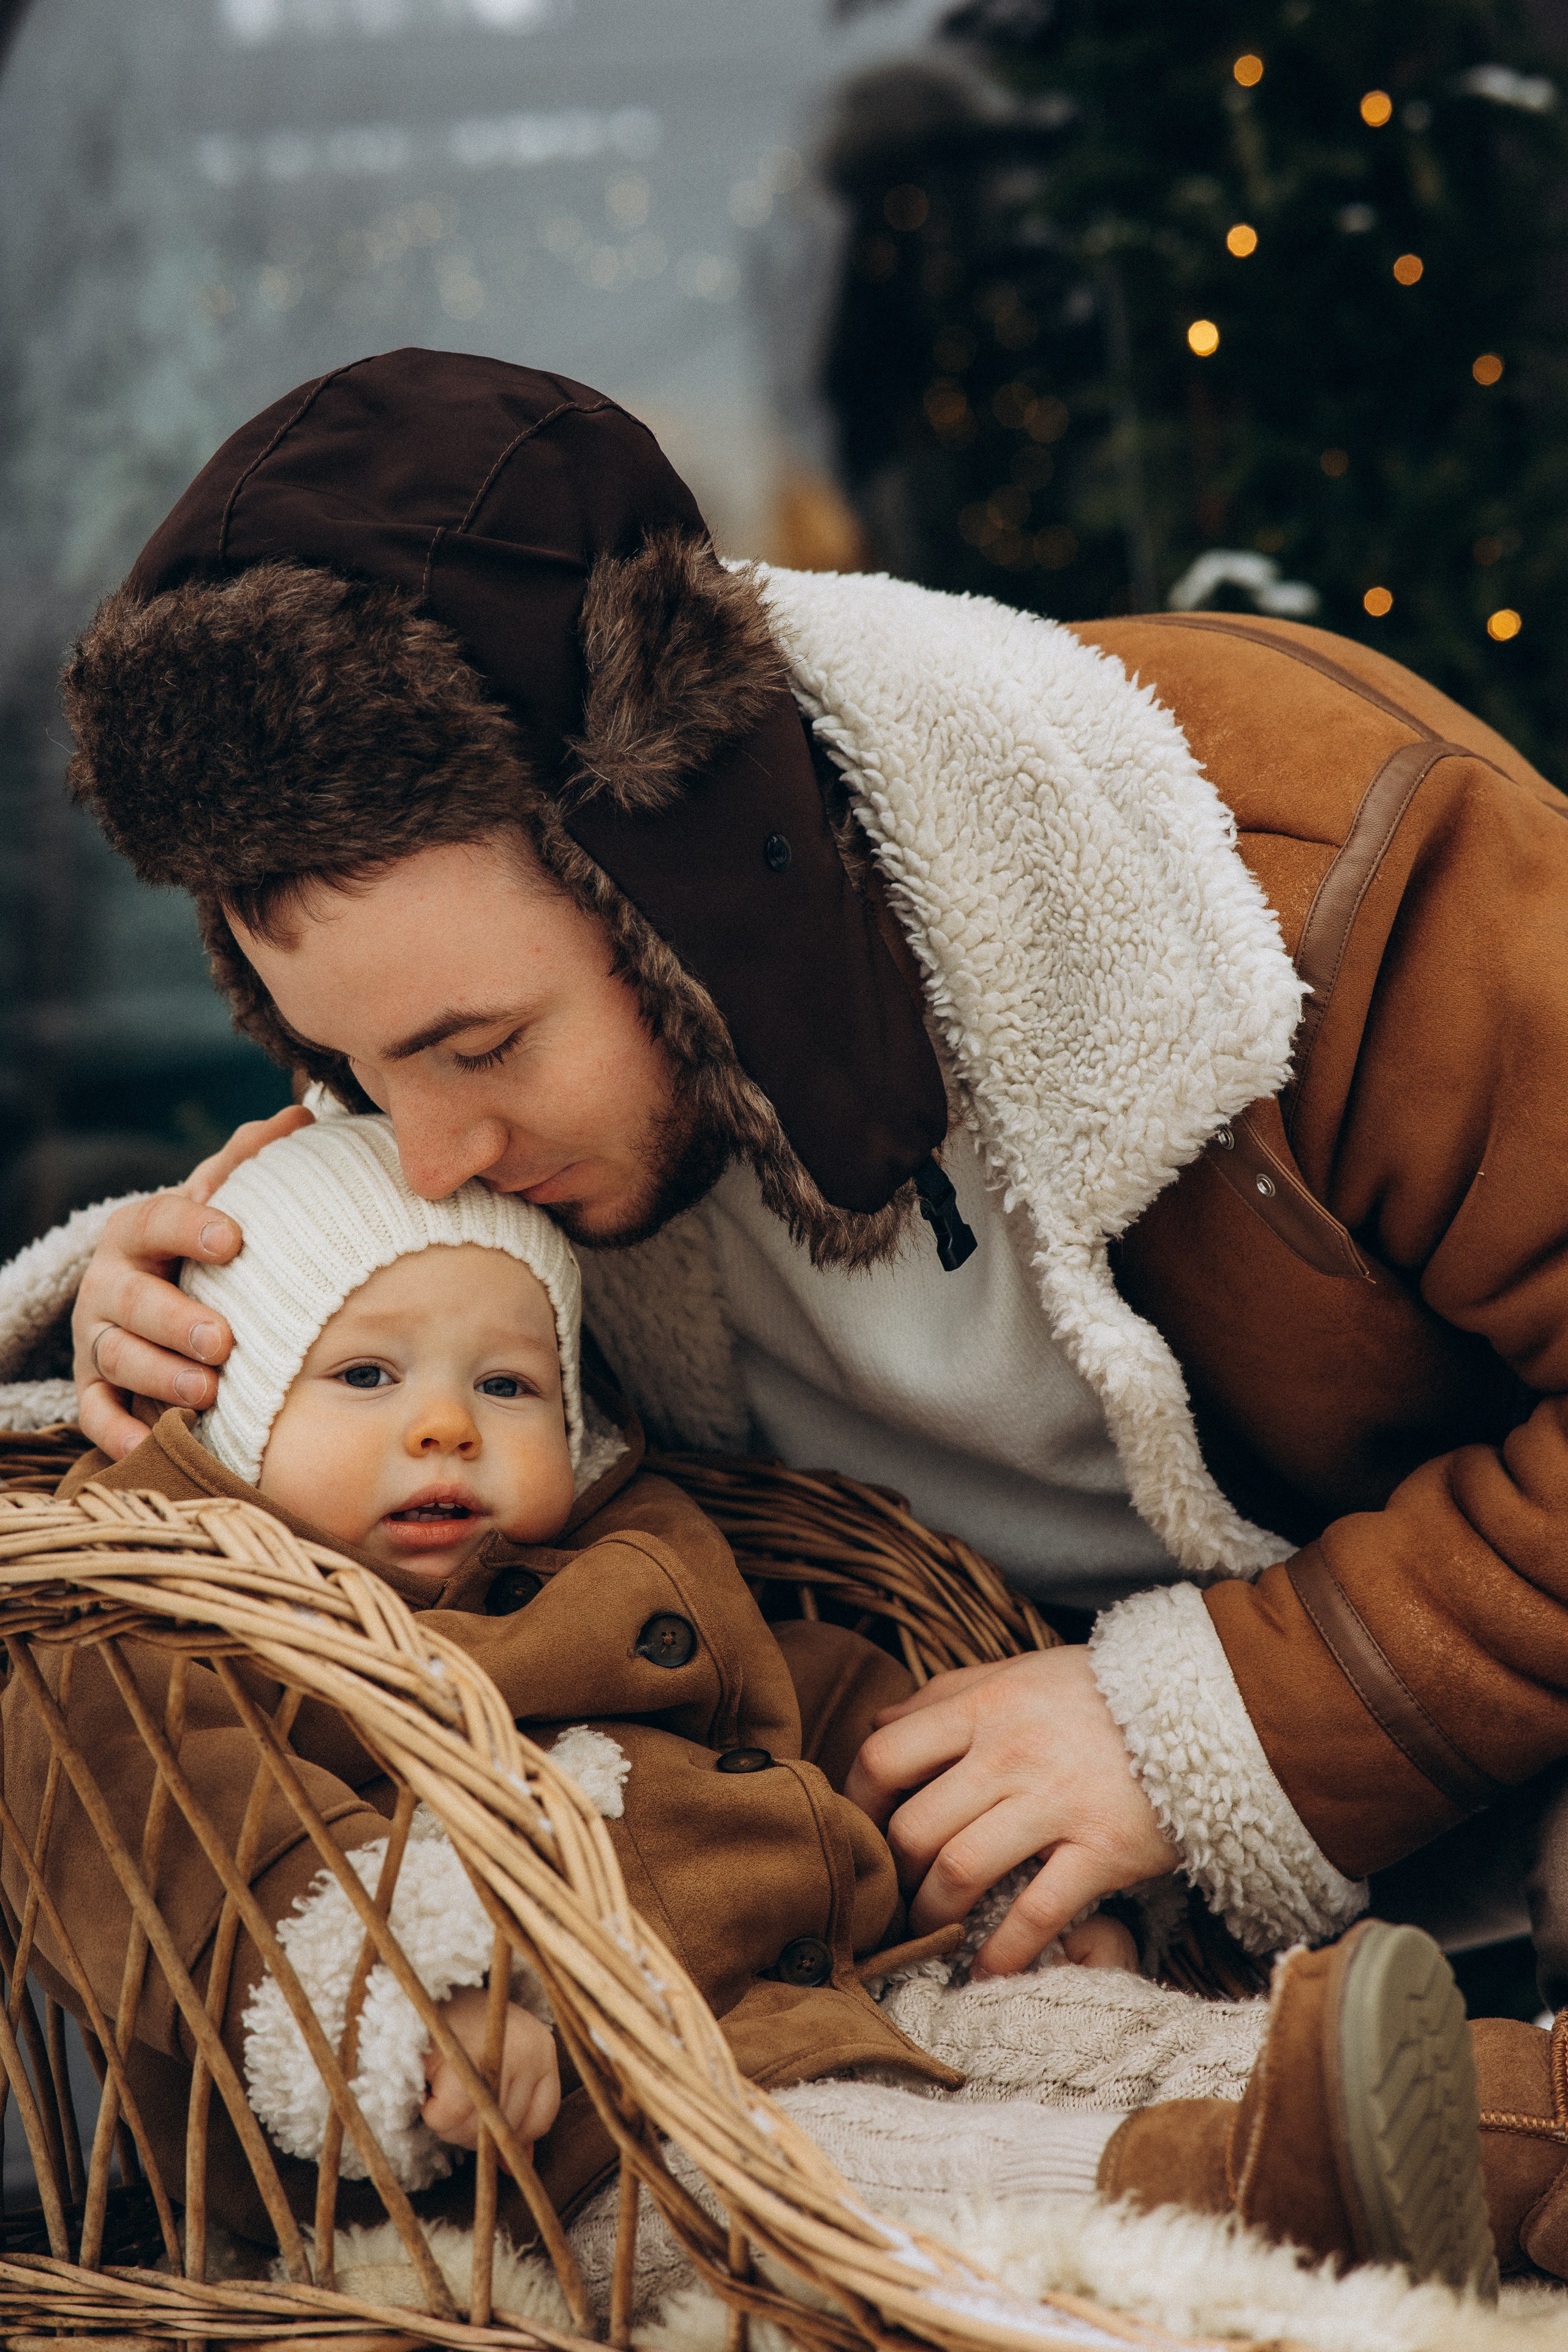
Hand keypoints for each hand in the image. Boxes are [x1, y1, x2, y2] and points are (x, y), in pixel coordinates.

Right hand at [72, 1106, 313, 1457]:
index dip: (190, 1227)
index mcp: (139, 1231)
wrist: (162, 1291)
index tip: (235, 1238)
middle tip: (223, 1340)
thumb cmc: (206, 1248)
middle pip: (130, 1301)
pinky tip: (154, 1446)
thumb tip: (300, 1115)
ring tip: (207, 1390)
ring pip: (116, 1357)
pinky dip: (119, 1433)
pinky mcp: (95, 1388)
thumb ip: (253, 1160)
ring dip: (159, 1376)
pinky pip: (96, 1414)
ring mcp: (98, 1338)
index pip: (156, 1220)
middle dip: (174, 1321)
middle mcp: (109, 1284)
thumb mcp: (224, 1201)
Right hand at [421, 1986, 560, 2153]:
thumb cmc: (460, 2033)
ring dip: (450, 2122)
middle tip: (452, 2094)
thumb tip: (519, 2164)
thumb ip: (511, 2114)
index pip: (540, 2120)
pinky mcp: (460, 2059)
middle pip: (504, 2130)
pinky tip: (428, 2084)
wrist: (420, 1992)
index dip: (510, 2133)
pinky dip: (431, 2112)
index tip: (483, 2120)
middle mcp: (529, 2048)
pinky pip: (446, 2118)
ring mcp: (497, 2053)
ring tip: (441, 2085)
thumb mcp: (496, 2067)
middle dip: (472, 2128)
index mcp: (543, 2049)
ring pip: (475, 2129)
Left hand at [844, 1646, 1174, 1978]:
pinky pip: (1035, 1913)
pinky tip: (987, 1972)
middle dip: (895, 1875)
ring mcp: (1056, 1804)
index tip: (863, 1829)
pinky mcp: (1101, 1851)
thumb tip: (878, 1719)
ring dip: (934, 1915)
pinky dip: (1003, 1953)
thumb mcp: (1019, 1672)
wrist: (1207, 1705)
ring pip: (960, 1872)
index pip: (885, 1756)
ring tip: (934, 1933)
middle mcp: (1010, 1754)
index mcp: (985, 1706)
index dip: (860, 1802)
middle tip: (899, 1894)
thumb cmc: (1100, 1691)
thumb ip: (948, 1694)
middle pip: (915, 1827)